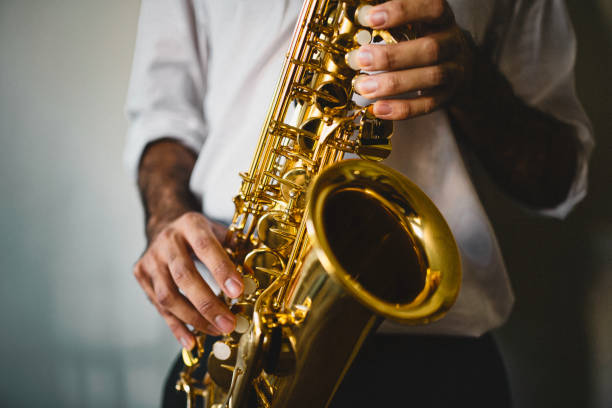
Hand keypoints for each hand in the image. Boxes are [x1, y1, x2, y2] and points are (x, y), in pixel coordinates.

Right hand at [133, 212, 243, 348]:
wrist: (164, 225)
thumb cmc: (197, 233)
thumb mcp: (217, 229)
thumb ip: (234, 248)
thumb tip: (253, 273)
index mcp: (190, 225)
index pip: (205, 247)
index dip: (221, 270)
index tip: (238, 291)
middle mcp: (167, 241)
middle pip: (184, 276)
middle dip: (208, 303)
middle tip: (228, 323)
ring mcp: (151, 260)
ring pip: (168, 296)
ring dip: (194, 319)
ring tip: (217, 331)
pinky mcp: (142, 276)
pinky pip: (160, 307)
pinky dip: (177, 326)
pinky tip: (191, 341)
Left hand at [349, 0, 473, 119]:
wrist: (458, 65)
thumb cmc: (425, 37)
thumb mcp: (415, 22)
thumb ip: (393, 20)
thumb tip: (360, 15)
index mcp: (442, 19)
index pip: (432, 8)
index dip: (402, 11)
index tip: (370, 18)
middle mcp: (452, 44)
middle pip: (430, 49)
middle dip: (391, 56)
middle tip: (360, 59)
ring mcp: (453, 71)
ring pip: (430, 78)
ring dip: (393, 84)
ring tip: (363, 86)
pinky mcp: (447, 96)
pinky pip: (427, 104)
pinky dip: (402, 108)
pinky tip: (379, 108)